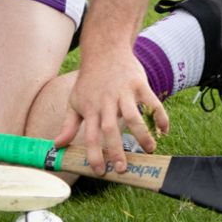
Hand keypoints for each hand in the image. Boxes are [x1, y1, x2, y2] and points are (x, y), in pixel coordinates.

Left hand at [55, 44, 167, 175]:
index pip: (90, 135)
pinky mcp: (139, 84)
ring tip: (149, 150)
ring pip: (133, 116)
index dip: (94, 154)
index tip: (100, 171)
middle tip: (123, 169)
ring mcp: (123, 92)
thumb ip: (68, 125)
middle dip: (116, 150)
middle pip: (110, 129)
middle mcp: (106, 101)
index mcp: (90, 108)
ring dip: (142, 134)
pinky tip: (164, 131)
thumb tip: (57, 145)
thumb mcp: (75, 101)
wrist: (104, 50)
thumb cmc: (89, 81)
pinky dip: (160, 116)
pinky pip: (152, 102)